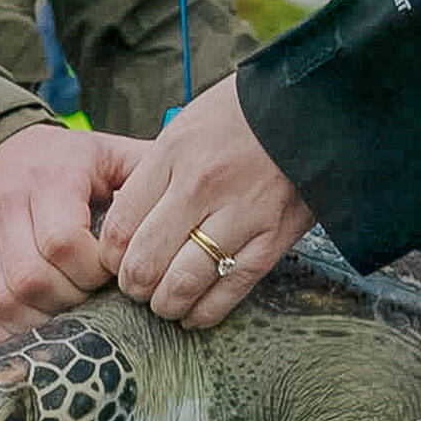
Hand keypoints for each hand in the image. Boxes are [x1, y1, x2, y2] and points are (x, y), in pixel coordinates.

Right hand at [0, 124, 147, 342]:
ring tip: (66, 318)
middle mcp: (4, 208)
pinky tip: (34, 333)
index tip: (111, 273)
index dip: (92, 271)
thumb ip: (144, 171)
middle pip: (32, 278)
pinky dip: (5, 333)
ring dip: (40, 321)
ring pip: (2, 300)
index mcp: (46, 179)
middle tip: (92, 300)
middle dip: (70, 300)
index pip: (63, 241)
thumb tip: (195, 195)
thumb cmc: (59, 161)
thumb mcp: (103, 153)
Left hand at [97, 80, 314, 328]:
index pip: (122, 225)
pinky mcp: (272, 239)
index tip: (114, 261)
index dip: (110, 255)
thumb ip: (154, 176)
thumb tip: (127, 224)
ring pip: (183, 283)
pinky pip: (229, 289)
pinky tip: (193, 313)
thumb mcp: (184, 128)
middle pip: (145, 261)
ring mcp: (240, 216)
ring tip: (163, 302)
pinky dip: (204, 311)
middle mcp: (203, 187)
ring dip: (165, 303)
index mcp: (174, 155)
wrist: (311, 107)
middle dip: (133, 285)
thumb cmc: (242, 116)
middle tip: (135, 286)